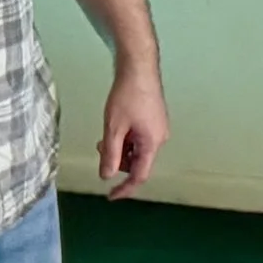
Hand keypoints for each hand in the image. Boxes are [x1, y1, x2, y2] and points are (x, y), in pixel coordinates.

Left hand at [99, 62, 168, 196]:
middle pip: (137, 161)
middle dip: (118, 159)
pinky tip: (117, 124)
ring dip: (121, 147)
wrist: (139, 67)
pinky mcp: (155, 119)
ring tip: (108, 131)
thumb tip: (107, 176)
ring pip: (137, 149)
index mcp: (152, 142)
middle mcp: (160, 138)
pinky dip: (127, 137)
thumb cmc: (128, 94)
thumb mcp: (114, 127)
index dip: (125, 188)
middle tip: (102, 146)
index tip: (111, 196)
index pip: (139, 175)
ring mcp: (159, 128)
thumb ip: (110, 155)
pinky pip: (140, 137)